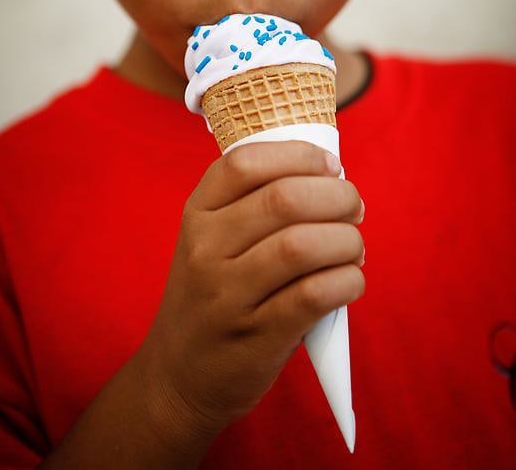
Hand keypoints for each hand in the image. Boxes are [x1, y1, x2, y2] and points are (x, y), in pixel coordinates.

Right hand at [139, 140, 364, 440]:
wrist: (178, 376)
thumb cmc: (212, 296)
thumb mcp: (210, 242)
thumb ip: (254, 205)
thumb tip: (332, 177)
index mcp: (197, 214)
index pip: (246, 162)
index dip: (300, 155)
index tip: (331, 166)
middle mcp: (206, 249)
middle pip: (284, 199)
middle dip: (337, 196)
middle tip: (354, 208)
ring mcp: (228, 295)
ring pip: (303, 245)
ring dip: (346, 239)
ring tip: (352, 247)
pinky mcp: (257, 336)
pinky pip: (315, 294)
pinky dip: (347, 279)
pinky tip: (349, 279)